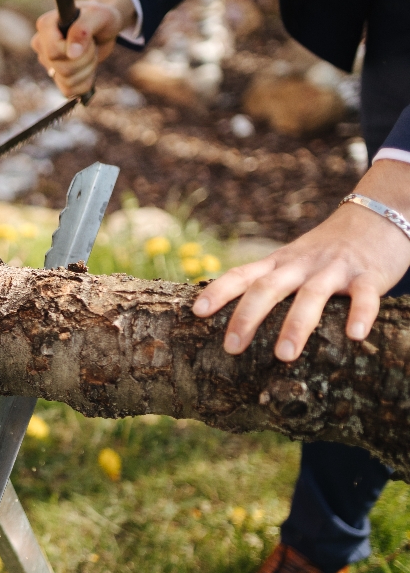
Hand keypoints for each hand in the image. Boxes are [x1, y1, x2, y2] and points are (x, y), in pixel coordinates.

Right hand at [31, 0, 135, 96]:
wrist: (105, 28)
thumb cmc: (100, 18)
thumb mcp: (98, 16)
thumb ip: (83, 30)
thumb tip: (72, 54)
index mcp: (45, 25)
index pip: (53, 51)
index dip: (75, 50)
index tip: (88, 37)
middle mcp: (41, 44)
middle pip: (62, 68)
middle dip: (86, 58)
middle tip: (92, 44)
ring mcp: (47, 62)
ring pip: (67, 80)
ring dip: (87, 68)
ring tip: (90, 53)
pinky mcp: (56, 77)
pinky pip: (69, 91)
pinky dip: (85, 81)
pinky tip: (88, 67)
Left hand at [193, 159, 409, 359]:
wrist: (376, 216)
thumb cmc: (324, 250)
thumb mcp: (290, 261)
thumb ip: (266, 282)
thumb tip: (229, 319)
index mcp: (279, 263)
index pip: (242, 275)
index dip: (219, 291)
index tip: (197, 312)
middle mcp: (301, 265)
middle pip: (268, 288)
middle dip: (247, 317)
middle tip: (231, 348)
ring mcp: (334, 269)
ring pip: (311, 295)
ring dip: (296, 325)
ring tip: (284, 356)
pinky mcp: (369, 275)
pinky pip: (365, 295)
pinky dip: (361, 314)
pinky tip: (355, 336)